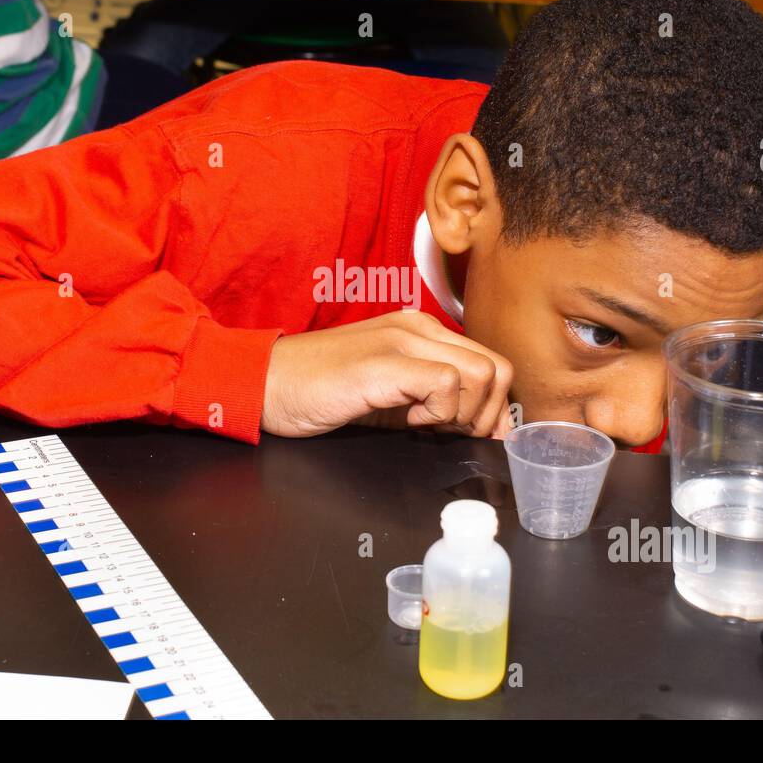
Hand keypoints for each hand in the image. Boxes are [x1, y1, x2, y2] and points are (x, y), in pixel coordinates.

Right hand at [261, 311, 514, 438]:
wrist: (265, 383)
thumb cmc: (319, 392)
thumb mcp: (389, 396)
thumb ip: (433, 402)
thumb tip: (480, 427)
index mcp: (421, 331)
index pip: (491, 362)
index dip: (493, 407)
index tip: (471, 434)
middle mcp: (418, 328)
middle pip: (497, 369)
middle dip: (486, 414)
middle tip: (450, 434)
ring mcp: (403, 340)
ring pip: (481, 374)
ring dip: (462, 413)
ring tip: (424, 424)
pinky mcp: (385, 362)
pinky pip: (445, 383)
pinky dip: (437, 413)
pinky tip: (407, 421)